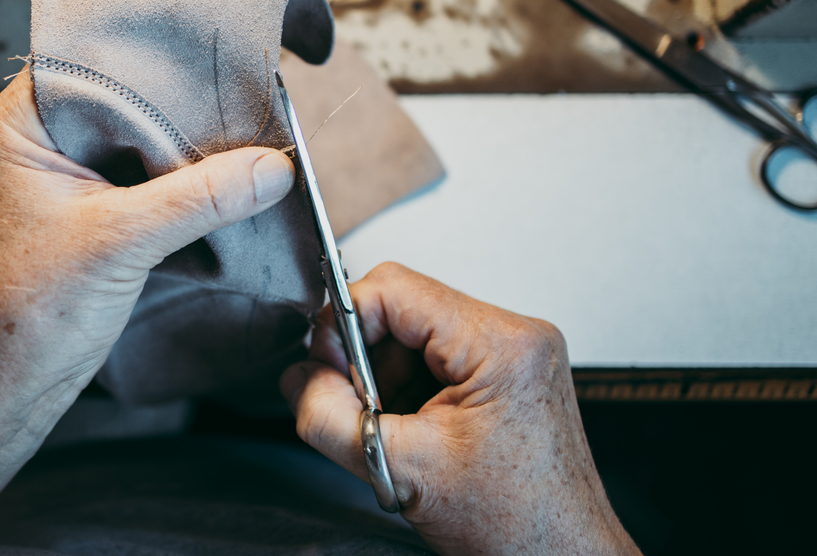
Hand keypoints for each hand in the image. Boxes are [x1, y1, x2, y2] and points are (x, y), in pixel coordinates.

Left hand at [0, 68, 297, 405]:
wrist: (1, 387)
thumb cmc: (22, 314)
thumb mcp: (118, 243)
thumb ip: (197, 200)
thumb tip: (270, 168)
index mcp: (22, 123)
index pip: (99, 61)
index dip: (160, 58)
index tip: (221, 52)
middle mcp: (44, 138)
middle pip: (130, 98)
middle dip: (189, 103)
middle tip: (251, 95)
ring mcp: (71, 176)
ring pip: (146, 139)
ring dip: (193, 146)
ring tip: (250, 134)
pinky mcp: (97, 211)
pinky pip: (152, 178)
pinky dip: (188, 182)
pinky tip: (231, 180)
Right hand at [280, 263, 639, 555]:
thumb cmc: (516, 527)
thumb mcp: (400, 469)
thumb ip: (330, 417)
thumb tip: (298, 379)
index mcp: (502, 345)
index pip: (393, 289)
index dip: (343, 324)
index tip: (326, 367)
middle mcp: (518, 336)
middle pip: (403, 309)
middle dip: (366, 361)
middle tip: (362, 413)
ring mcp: (516, 355)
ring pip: (415, 336)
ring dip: (387, 380)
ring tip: (397, 434)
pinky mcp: (509, 376)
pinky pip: (438, 360)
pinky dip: (411, 392)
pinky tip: (417, 434)